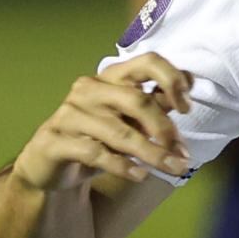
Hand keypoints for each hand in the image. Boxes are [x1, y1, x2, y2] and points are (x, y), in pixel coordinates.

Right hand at [12, 55, 195, 192]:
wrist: (49, 167)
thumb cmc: (96, 140)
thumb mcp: (129, 123)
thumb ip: (155, 106)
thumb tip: (189, 85)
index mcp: (110, 78)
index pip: (147, 62)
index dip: (172, 80)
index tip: (187, 107)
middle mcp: (88, 89)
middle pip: (136, 100)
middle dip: (165, 128)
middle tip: (183, 155)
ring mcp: (69, 114)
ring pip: (119, 132)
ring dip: (152, 154)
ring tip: (173, 169)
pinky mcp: (55, 141)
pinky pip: (95, 152)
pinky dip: (121, 165)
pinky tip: (139, 175)